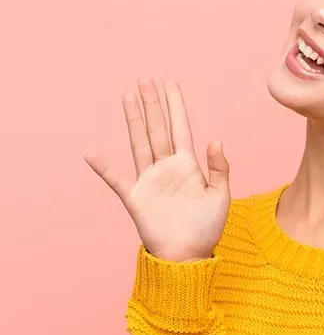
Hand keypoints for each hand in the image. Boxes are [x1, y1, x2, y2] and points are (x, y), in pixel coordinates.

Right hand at [85, 77, 230, 261]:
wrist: (189, 255)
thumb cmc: (207, 228)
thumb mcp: (220, 196)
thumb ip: (219, 168)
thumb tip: (215, 139)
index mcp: (187, 165)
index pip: (180, 128)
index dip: (176, 106)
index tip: (170, 83)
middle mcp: (166, 168)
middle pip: (156, 129)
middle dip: (152, 105)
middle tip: (145, 79)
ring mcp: (149, 181)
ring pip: (139, 144)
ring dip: (133, 121)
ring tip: (128, 97)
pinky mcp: (136, 198)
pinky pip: (117, 180)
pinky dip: (105, 168)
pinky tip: (93, 154)